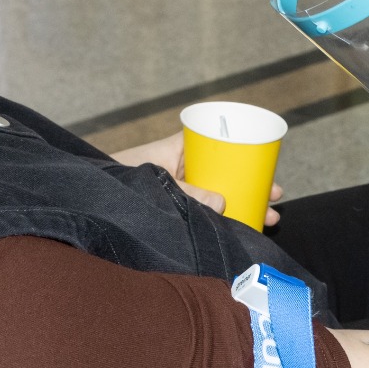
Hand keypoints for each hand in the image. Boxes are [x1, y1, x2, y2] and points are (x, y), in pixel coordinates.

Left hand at [109, 134, 283, 226]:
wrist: (92, 196)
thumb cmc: (118, 176)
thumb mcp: (158, 184)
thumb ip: (190, 194)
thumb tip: (223, 205)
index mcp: (180, 147)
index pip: (218, 139)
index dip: (245, 149)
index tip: (266, 165)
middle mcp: (184, 164)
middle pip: (227, 170)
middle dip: (253, 184)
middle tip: (276, 196)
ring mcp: (181, 185)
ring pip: (220, 190)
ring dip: (243, 202)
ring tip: (267, 219)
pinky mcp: (175, 203)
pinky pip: (206, 206)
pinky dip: (223, 215)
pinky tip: (240, 228)